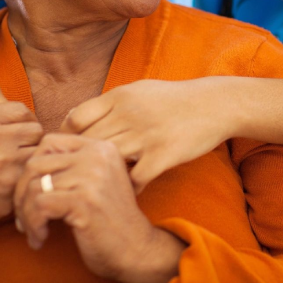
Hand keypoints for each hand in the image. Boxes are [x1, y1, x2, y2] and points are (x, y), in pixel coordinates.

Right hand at [0, 102, 42, 253]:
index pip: (20, 109)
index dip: (24, 120)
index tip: (20, 131)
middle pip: (36, 129)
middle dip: (31, 140)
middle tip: (23, 152)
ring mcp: (4, 162)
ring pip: (37, 153)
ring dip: (31, 161)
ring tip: (19, 169)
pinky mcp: (10, 186)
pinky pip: (31, 176)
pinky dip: (26, 180)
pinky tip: (15, 185)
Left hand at [14, 134, 184, 282]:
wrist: (135, 249)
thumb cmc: (109, 219)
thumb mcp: (95, 182)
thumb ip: (70, 166)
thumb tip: (22, 166)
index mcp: (101, 147)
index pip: (48, 142)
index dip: (32, 169)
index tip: (33, 195)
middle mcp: (97, 155)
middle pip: (35, 163)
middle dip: (21, 193)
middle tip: (25, 217)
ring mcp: (92, 176)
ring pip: (33, 187)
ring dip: (26, 215)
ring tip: (33, 231)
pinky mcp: (84, 200)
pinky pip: (39, 206)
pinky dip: (33, 226)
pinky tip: (41, 238)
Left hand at [60, 78, 233, 191]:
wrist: (216, 104)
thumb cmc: (174, 99)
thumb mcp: (139, 90)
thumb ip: (109, 104)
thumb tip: (76, 118)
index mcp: (120, 96)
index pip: (76, 118)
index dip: (67, 138)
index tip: (70, 152)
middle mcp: (129, 114)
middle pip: (88, 143)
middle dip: (80, 162)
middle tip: (79, 177)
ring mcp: (146, 135)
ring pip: (107, 161)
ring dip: (102, 176)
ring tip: (100, 186)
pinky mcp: (163, 155)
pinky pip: (135, 178)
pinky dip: (129, 188)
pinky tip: (129, 191)